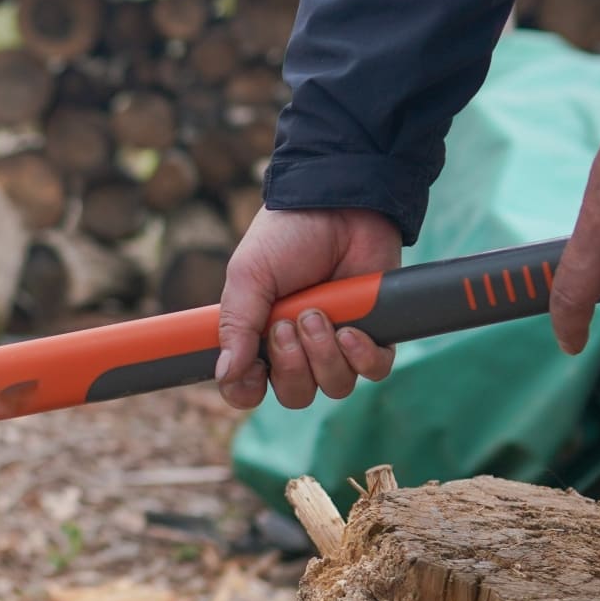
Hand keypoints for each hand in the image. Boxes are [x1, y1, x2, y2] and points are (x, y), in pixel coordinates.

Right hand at [216, 207, 401, 409]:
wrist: (341, 206)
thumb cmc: (287, 237)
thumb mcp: (247, 276)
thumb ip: (236, 326)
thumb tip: (224, 374)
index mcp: (259, 335)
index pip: (248, 387)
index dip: (247, 390)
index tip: (252, 373)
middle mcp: (298, 347)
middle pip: (295, 394)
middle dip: (292, 366)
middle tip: (289, 325)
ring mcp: (337, 342)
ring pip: (335, 386)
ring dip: (325, 354)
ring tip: (320, 313)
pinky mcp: (375, 334)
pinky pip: (373, 371)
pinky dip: (362, 356)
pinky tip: (352, 329)